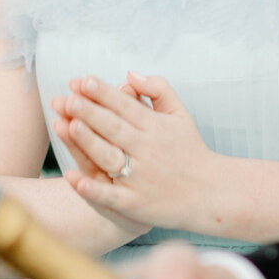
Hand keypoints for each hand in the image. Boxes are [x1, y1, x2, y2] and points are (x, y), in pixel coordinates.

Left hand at [51, 72, 226, 232]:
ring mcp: (141, 177)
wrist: (211, 193)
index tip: (82, 81)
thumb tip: (129, 75)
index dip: (103, 93)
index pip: (124, 106)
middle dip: (90, 112)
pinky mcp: (136, 203)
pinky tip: (73, 178)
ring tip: (68, 126)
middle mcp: (147, 149)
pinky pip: (110, 195)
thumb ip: (158, 89)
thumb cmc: (190, 150)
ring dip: (89, 142)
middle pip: (113, 128)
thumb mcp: (180, 114)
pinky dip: (92, 189)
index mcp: (155, 126)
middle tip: (67, 99)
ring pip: (109, 157)